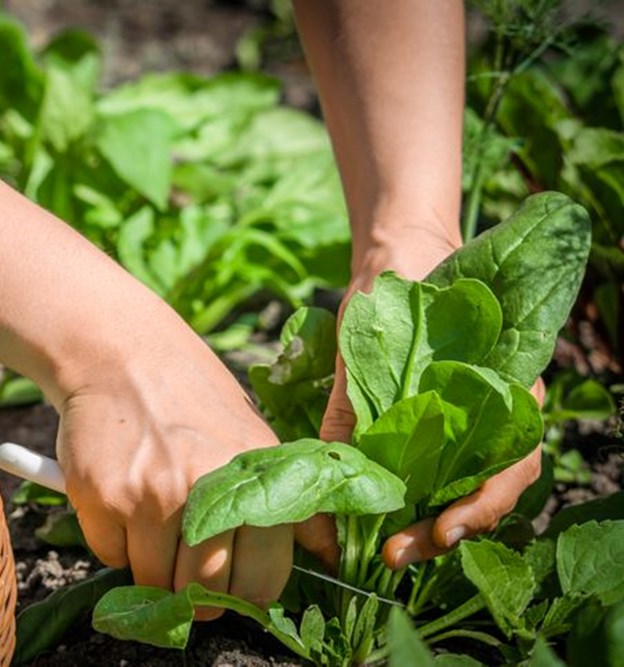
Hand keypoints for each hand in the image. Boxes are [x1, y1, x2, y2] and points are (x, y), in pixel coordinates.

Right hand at [55, 320, 292, 618]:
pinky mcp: (102, 496)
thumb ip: (291, 501)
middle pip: (204, 593)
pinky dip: (115, 544)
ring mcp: (149, 495)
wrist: (121, 353)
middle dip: (195, 591)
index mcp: (254, 479)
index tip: (230, 582)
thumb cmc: (192, 397)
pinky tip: (122, 501)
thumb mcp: (255, 438)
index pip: (262, 580)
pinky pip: (110, 557)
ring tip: (153, 522)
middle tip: (185, 562)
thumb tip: (329, 555)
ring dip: (152, 566)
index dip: (245, 593)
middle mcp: (204, 490)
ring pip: (153, 581)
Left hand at [299, 226, 543, 570]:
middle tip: (395, 555)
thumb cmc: (400, 287)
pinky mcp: (435, 428)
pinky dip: (412, 501)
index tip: (441, 531)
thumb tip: (330, 465)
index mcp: (506, 388)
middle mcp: (496, 413)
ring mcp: (468, 423)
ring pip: (463, 489)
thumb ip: (354, 397)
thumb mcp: (370, 338)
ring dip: (427, 524)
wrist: (399, 255)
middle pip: (488, 491)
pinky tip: (380, 518)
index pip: (512, 465)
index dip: (480, 506)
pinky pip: (435, 473)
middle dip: (445, 531)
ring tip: (385, 550)